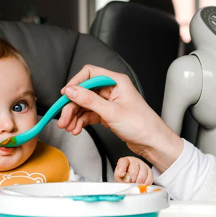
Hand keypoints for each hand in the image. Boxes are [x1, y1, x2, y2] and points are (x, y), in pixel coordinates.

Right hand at [58, 65, 182, 171]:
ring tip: (69, 127)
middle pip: (83, 92)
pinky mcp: (107, 114)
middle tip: (63, 119)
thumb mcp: (112, 112)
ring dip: (74, 116)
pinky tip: (77, 128)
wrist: (152, 142)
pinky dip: (81, 121)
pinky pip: (89, 114)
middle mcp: (112, 90)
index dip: (75, 84)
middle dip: (72, 106)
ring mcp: (109, 102)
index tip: (65, 95)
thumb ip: (89, 100)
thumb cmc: (142, 125)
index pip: (89, 74)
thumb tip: (71, 90)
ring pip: (84, 105)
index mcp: (116, 81)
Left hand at [114, 156, 153, 184]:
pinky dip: (144, 185)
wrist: (130, 180)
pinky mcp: (150, 172)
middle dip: (130, 180)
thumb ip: (120, 178)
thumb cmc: (123, 178)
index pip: (123, 162)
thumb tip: (126, 180)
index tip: (121, 175)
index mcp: (125, 161)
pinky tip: (140, 185)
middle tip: (129, 183)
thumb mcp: (118, 178)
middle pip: (134, 170)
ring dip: (137, 183)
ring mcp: (143, 166)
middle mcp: (135, 161)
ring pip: (142, 176)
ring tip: (134, 185)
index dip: (122, 169)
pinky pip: (148, 180)